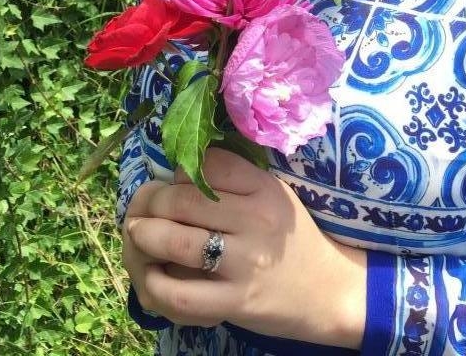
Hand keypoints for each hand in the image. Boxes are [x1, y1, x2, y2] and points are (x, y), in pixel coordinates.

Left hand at [122, 147, 365, 345]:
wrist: (327, 291)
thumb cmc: (291, 238)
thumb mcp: (273, 195)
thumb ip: (233, 181)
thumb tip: (175, 173)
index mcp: (264, 187)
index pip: (208, 165)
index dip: (177, 171)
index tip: (169, 182)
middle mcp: (255, 219)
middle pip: (183, 200)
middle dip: (150, 202)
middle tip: (140, 209)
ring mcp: (245, 262)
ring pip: (176, 241)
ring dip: (144, 237)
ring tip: (138, 235)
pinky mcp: (236, 301)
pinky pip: (181, 293)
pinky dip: (156, 283)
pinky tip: (153, 276)